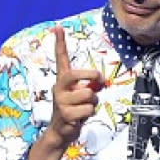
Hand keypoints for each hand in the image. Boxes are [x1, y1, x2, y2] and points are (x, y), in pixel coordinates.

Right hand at [28, 26, 102, 159]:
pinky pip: (88, 109)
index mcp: (62, 80)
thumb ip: (89, 85)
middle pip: (75, 74)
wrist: (60, 132)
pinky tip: (81, 118)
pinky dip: (90, 114)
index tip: (58, 27)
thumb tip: (101, 80)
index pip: (60, 58)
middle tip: (99, 80)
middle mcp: (59, 88)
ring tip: (85, 108)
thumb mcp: (80, 95)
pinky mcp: (65, 114)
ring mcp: (61, 101)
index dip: (60, 43)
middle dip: (91, 76)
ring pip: (88, 95)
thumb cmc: (73, 110)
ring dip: (93, 103)